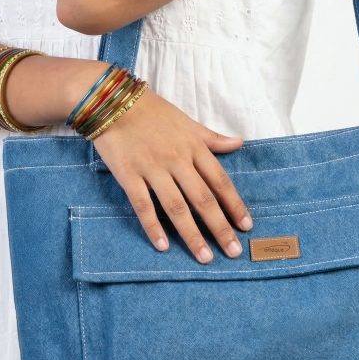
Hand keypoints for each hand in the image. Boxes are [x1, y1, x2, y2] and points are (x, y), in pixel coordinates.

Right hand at [90, 86, 252, 262]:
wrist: (112, 102)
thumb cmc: (153, 112)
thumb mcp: (188, 122)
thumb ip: (212, 138)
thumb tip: (239, 143)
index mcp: (194, 148)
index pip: (220, 181)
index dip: (235, 205)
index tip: (246, 227)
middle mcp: (177, 161)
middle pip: (203, 199)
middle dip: (220, 228)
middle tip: (232, 252)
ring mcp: (152, 169)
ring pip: (176, 207)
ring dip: (192, 235)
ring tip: (204, 257)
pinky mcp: (129, 176)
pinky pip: (143, 205)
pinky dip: (153, 227)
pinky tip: (164, 246)